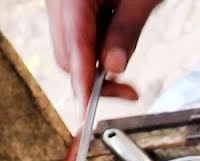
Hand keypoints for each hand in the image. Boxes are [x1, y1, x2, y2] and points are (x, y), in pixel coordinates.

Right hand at [46, 0, 161, 104]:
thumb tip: (113, 69)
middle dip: (95, 81)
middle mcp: (59, 3)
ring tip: (125, 69)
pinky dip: (96, 53)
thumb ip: (126, 31)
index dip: (82, 84)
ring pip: (69, 52)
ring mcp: (60, 7)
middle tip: (130, 93)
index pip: (75, 50)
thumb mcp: (140, 0)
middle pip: (67, 57)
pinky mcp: (68, 12)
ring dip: (96, 68)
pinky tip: (116, 50)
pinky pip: (75, 41)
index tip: (85, 111)